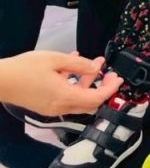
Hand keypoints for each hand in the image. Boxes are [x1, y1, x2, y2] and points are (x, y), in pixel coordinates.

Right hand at [0, 52, 122, 115]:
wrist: (0, 81)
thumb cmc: (26, 68)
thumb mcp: (56, 60)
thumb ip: (79, 64)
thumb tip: (96, 67)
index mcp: (65, 97)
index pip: (96, 99)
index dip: (110, 89)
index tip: (119, 78)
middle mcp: (61, 107)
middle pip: (89, 102)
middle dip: (102, 87)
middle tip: (109, 72)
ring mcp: (52, 108)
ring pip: (78, 99)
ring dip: (87, 83)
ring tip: (92, 63)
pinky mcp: (44, 105)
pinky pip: (66, 97)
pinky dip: (74, 84)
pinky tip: (71, 66)